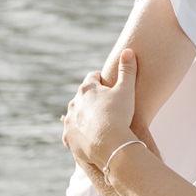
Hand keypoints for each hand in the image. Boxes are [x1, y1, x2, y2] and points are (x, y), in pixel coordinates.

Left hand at [61, 50, 138, 174]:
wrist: (109, 145)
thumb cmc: (119, 115)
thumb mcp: (126, 90)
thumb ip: (127, 70)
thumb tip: (128, 50)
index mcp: (87, 88)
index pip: (93, 77)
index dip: (103, 80)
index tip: (109, 85)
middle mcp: (73, 103)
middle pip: (83, 97)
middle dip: (93, 100)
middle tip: (107, 106)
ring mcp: (69, 121)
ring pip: (76, 115)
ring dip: (85, 117)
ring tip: (99, 124)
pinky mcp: (67, 138)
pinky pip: (72, 134)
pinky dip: (80, 134)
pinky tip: (90, 138)